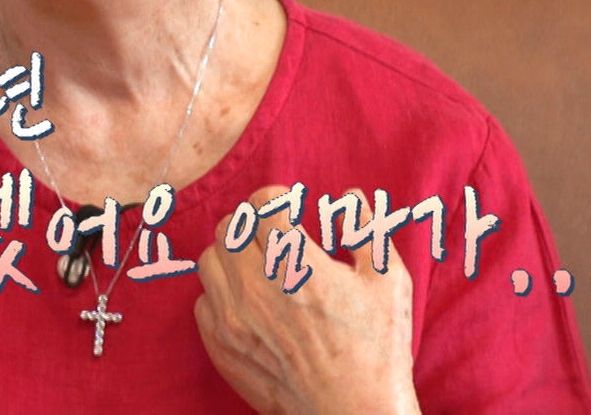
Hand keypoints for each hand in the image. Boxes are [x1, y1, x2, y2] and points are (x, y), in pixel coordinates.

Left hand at [194, 186, 419, 414]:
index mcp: (297, 265)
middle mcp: (256, 289)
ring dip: (232, 254)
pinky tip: (248, 301)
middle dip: (253, 223)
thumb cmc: (377, 349)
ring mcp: (233, 321)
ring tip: (259, 265)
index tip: (291, 209)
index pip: (262, 204)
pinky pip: (202, 302)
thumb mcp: (387, 280)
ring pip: (210, 260)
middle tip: (275, 235)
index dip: (279, 199)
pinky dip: (221, 294)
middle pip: (230, 227)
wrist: (354, 414)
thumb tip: (348, 196)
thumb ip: (366, 229)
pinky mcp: (222, 348)